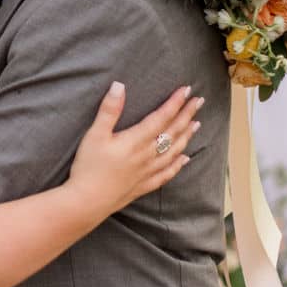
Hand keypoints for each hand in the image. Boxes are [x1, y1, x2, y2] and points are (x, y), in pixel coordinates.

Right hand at [68, 83, 201, 222]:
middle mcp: (147, 155)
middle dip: (186, 115)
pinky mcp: (144, 185)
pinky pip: (167, 173)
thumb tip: (119, 85)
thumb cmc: (88, 167)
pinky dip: (178, 164)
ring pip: (174, 151)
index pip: (161, 117)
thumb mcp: (94, 134)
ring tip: (196, 123)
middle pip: (172, 132)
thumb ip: (109, 110)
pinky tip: (185, 158)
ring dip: (186, 136)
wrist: (87, 201)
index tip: (186, 90)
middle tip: (199, 101)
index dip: (175, 103)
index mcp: (136, 140)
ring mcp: (148, 172)